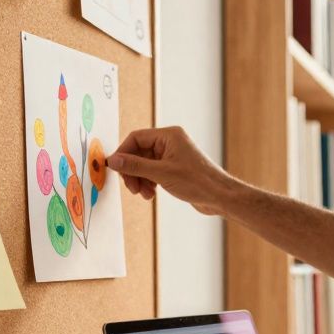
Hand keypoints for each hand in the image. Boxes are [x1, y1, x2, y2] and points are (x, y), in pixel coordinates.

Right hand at [106, 126, 233, 215]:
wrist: (220, 197)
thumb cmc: (198, 182)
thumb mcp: (161, 174)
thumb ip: (135, 166)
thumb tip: (113, 160)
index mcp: (169, 136)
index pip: (136, 138)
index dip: (123, 153)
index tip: (115, 169)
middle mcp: (171, 143)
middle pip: (139, 153)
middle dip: (133, 171)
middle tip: (132, 188)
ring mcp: (173, 156)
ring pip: (145, 165)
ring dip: (140, 180)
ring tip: (144, 194)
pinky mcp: (175, 169)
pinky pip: (153, 173)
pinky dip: (148, 183)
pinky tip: (151, 194)